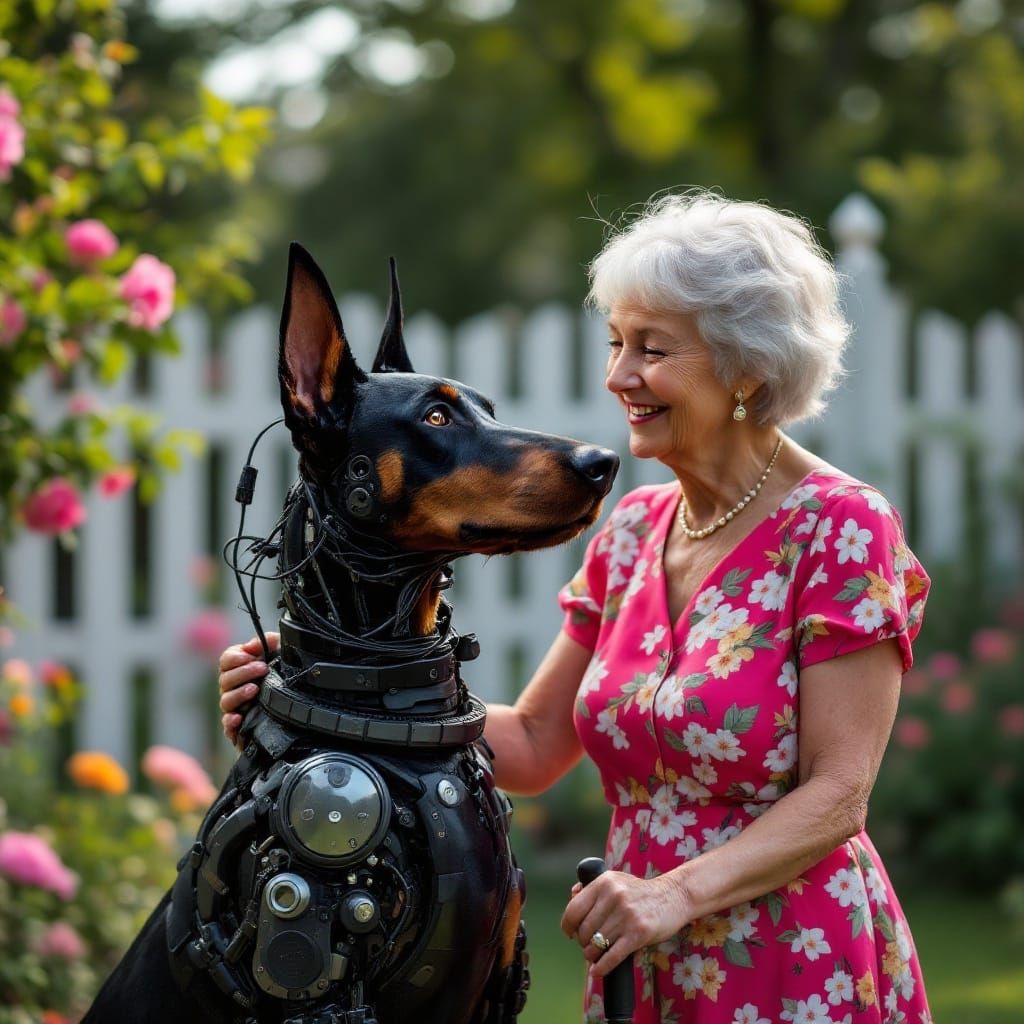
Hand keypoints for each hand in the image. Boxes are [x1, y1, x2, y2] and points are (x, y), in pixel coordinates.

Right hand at [218, 633, 278, 745]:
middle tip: (263, 669)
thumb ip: (269, 641)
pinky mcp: (240, 726)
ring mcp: (235, 707)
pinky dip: (230, 722)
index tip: (250, 656)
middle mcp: (234, 687)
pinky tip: (239, 717)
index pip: (226, 660)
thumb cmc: (287, 673)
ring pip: (226, 701)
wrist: (301, 703)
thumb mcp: (283, 652)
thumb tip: (253, 645)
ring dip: (239, 694)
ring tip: (255, 689)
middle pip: (225, 679)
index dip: (235, 658)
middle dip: (243, 673)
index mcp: (240, 668)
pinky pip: (227, 726)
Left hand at [560, 869, 690, 977]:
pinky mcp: (639, 933)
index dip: (568, 925)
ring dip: (592, 955)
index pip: (574, 909)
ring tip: (596, 955)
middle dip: (584, 942)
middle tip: (589, 945)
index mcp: (604, 882)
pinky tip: (598, 970)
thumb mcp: (616, 882)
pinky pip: (612, 956)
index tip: (569, 933)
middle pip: (584, 930)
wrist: (673, 896)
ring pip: (596, 944)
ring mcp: (627, 915)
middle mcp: (614, 896)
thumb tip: (572, 895)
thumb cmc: (640, 893)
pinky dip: (602, 967)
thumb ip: (593, 888)